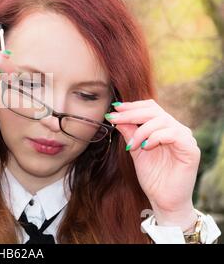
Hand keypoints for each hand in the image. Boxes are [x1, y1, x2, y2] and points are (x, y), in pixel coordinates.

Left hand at [105, 99, 199, 229]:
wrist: (164, 200)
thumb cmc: (152, 177)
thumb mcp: (135, 150)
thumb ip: (129, 132)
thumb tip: (116, 115)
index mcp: (164, 128)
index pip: (150, 108)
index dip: (132, 106)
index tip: (114, 109)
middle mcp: (176, 129)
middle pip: (154, 110)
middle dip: (131, 114)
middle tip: (115, 119)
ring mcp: (185, 138)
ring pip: (161, 120)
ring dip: (141, 130)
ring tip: (132, 145)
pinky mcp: (190, 149)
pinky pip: (172, 134)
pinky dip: (155, 137)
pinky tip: (145, 147)